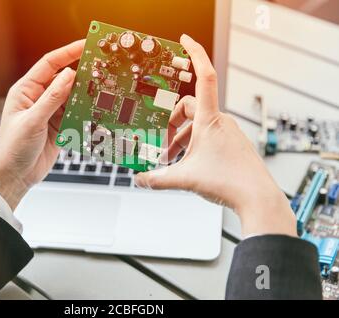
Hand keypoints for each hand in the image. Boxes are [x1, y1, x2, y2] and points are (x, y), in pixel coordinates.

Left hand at [0, 40, 84, 209]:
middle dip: (81, 73)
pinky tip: (94, 109)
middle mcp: (38, 98)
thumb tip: (68, 75)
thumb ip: (51, 98)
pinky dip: (85, 111)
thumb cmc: (12, 149)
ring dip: (85, 94)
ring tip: (101, 88)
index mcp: (25, 91)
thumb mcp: (32, 121)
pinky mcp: (59, 126)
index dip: (68, 53)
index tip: (85, 45)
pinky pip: (75, 113)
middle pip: (64, 79)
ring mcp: (50, 112)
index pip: (49, 64)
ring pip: (72, 97)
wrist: (15, 177)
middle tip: (101, 67)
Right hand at [135, 35, 295, 237]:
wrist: (257, 197)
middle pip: (189, 107)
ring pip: (197, 125)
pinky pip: (207, 135)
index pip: (204, 76)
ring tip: (170, 159)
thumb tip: (140, 179)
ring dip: (180, 138)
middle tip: (160, 141)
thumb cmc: (229, 182)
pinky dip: (192, 145)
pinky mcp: (231, 143)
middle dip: (171, 123)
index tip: (185, 40)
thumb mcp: (184, 178)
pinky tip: (186, 164)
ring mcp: (228, 132)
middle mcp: (220, 121)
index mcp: (210, 120)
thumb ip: (157, 178)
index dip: (195, 53)